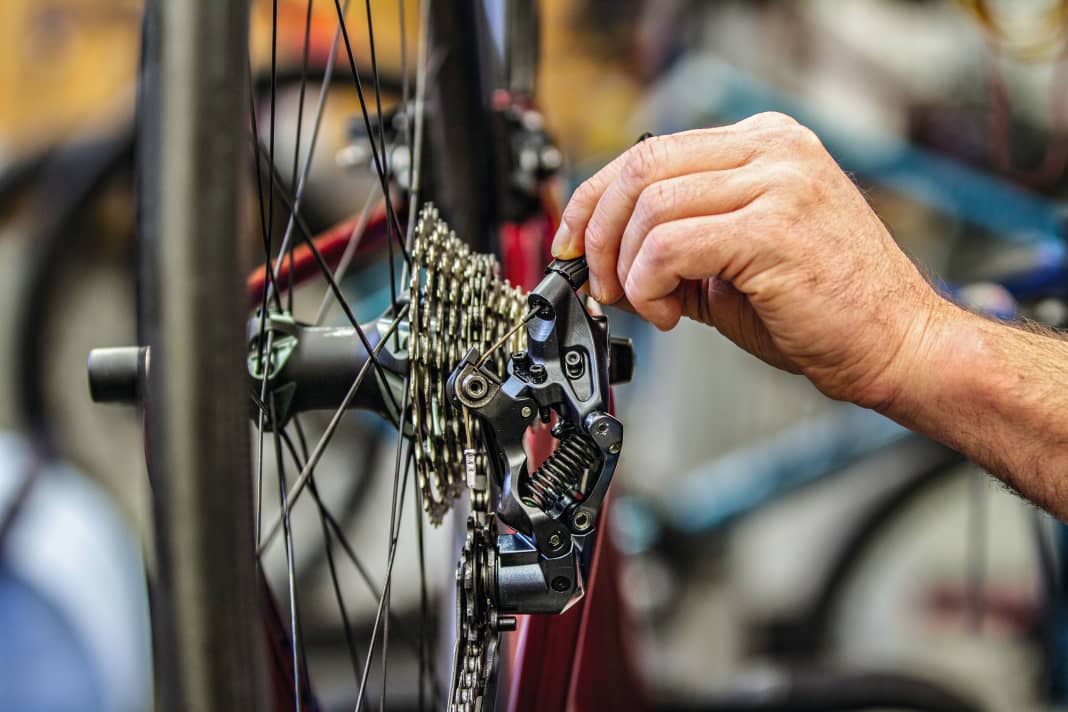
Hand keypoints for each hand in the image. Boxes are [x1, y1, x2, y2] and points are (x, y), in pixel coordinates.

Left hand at [552, 112, 947, 409]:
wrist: (898, 345)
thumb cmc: (826, 309)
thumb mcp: (737, 262)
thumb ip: (679, 244)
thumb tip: (606, 257)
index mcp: (764, 145)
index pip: (650, 151)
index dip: (594, 199)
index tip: (572, 243)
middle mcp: (772, 150)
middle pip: (640, 167)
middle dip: (597, 231)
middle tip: (597, 283)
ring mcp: (778, 182)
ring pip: (649, 207)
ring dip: (625, 267)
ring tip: (646, 306)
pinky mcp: (773, 227)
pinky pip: (668, 244)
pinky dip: (648, 283)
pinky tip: (668, 314)